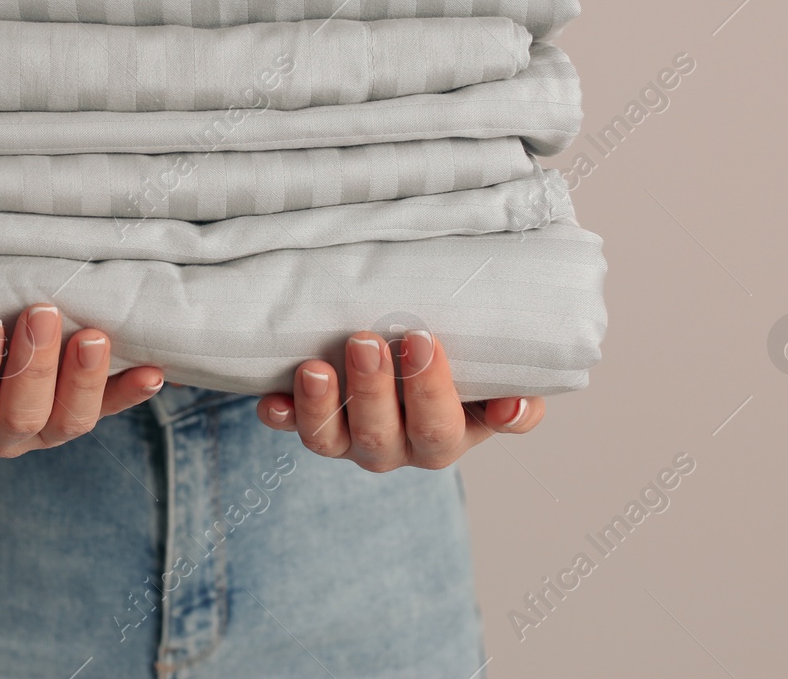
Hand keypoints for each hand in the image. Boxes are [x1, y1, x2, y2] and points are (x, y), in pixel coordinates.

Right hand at [0, 303, 164, 456]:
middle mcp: (0, 435)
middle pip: (21, 415)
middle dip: (33, 365)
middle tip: (42, 313)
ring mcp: (46, 428)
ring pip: (69, 421)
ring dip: (84, 379)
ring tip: (95, 336)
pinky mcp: (84, 413)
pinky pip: (111, 410)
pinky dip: (132, 392)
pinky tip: (154, 370)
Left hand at [256, 330, 542, 470]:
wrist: (408, 357)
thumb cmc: (458, 367)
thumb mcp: (494, 383)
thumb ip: (517, 397)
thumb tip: (515, 407)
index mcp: (445, 436)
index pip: (440, 428)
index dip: (430, 391)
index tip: (421, 339)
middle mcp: (394, 446)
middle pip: (381, 433)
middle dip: (373, 389)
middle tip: (366, 341)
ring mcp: (347, 439)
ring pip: (331, 439)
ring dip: (321, 405)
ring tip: (315, 366)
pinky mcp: (311, 423)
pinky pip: (291, 428)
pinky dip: (281, 416)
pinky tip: (270, 401)